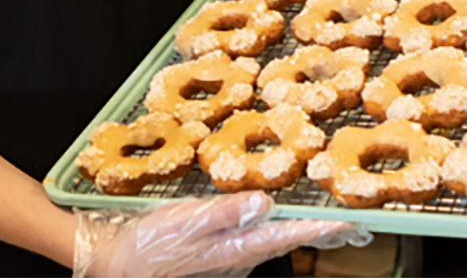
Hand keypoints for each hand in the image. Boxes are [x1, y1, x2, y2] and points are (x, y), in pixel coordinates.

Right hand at [73, 191, 369, 276]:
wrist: (112, 264)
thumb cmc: (145, 245)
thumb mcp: (183, 222)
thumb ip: (225, 212)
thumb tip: (266, 202)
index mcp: (235, 247)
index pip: (289, 234)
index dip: (322, 226)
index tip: (353, 219)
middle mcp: (238, 255)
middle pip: (287, 239)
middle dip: (320, 229)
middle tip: (355, 221)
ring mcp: (227, 256)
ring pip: (273, 239)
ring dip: (300, 228)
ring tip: (327, 217)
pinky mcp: (215, 252)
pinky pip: (254, 237)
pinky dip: (274, 226)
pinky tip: (274, 215)